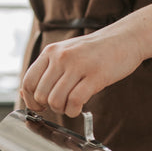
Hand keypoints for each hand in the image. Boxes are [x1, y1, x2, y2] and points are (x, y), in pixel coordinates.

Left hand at [20, 23, 142, 117]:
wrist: (125, 39)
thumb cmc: (95, 51)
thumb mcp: (66, 54)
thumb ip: (48, 71)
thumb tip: (25, 96)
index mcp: (51, 52)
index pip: (28, 82)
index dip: (31, 100)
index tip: (39, 106)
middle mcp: (61, 57)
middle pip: (41, 95)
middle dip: (49, 106)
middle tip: (62, 104)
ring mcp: (78, 65)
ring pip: (56, 100)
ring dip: (62, 110)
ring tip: (72, 105)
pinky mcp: (95, 76)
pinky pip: (74, 102)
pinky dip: (74, 111)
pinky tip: (79, 108)